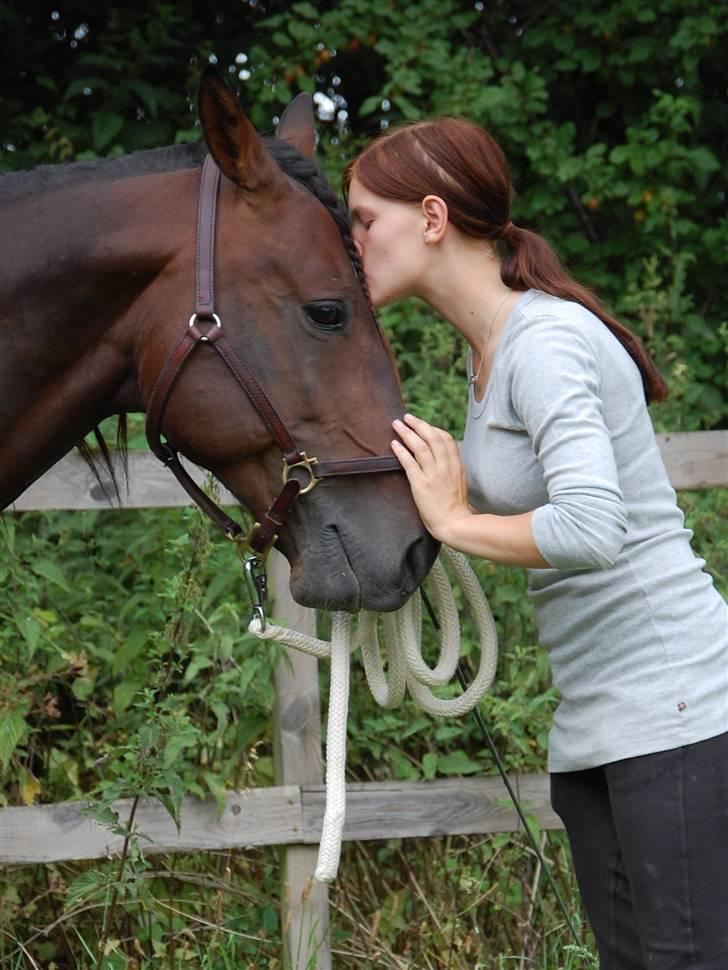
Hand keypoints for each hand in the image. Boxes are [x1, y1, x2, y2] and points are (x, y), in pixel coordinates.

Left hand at [391, 413, 472, 540]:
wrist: (455, 524)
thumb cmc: (456, 508)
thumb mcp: (460, 483)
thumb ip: (453, 469)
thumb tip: (444, 460)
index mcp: (456, 465)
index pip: (446, 439)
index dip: (433, 429)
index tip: (422, 425)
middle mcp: (446, 466)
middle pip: (432, 437)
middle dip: (418, 424)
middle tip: (406, 417)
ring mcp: (434, 475)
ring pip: (420, 446)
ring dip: (407, 433)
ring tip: (396, 425)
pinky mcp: (422, 485)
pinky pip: (410, 463)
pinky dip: (401, 451)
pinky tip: (394, 444)